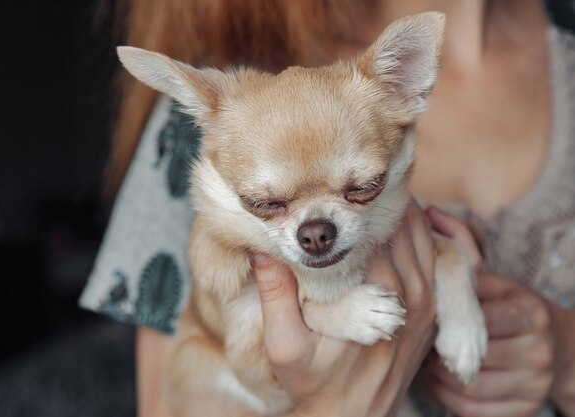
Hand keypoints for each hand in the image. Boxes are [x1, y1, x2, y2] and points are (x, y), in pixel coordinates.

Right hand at [252, 200, 437, 416]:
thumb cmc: (315, 383)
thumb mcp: (283, 345)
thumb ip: (275, 294)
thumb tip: (264, 248)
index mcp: (379, 294)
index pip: (378, 229)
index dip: (359, 203)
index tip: (341, 186)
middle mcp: (413, 295)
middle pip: (406, 227)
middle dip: (381, 203)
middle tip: (357, 184)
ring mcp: (429, 305)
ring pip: (424, 240)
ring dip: (403, 216)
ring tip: (374, 198)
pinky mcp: (432, 314)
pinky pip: (435, 261)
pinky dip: (421, 238)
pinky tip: (397, 227)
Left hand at [429, 273, 574, 416]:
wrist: (558, 346)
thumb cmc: (515, 311)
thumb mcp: (500, 289)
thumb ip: (470, 285)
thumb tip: (433, 287)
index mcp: (531, 317)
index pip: (482, 320)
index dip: (449, 322)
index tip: (432, 320)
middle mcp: (538, 353)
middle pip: (474, 358)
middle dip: (440, 351)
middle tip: (426, 343)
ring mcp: (534, 386)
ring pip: (470, 389)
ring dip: (440, 377)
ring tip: (432, 362)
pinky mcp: (524, 410)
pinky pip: (473, 411)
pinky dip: (448, 397)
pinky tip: (441, 382)